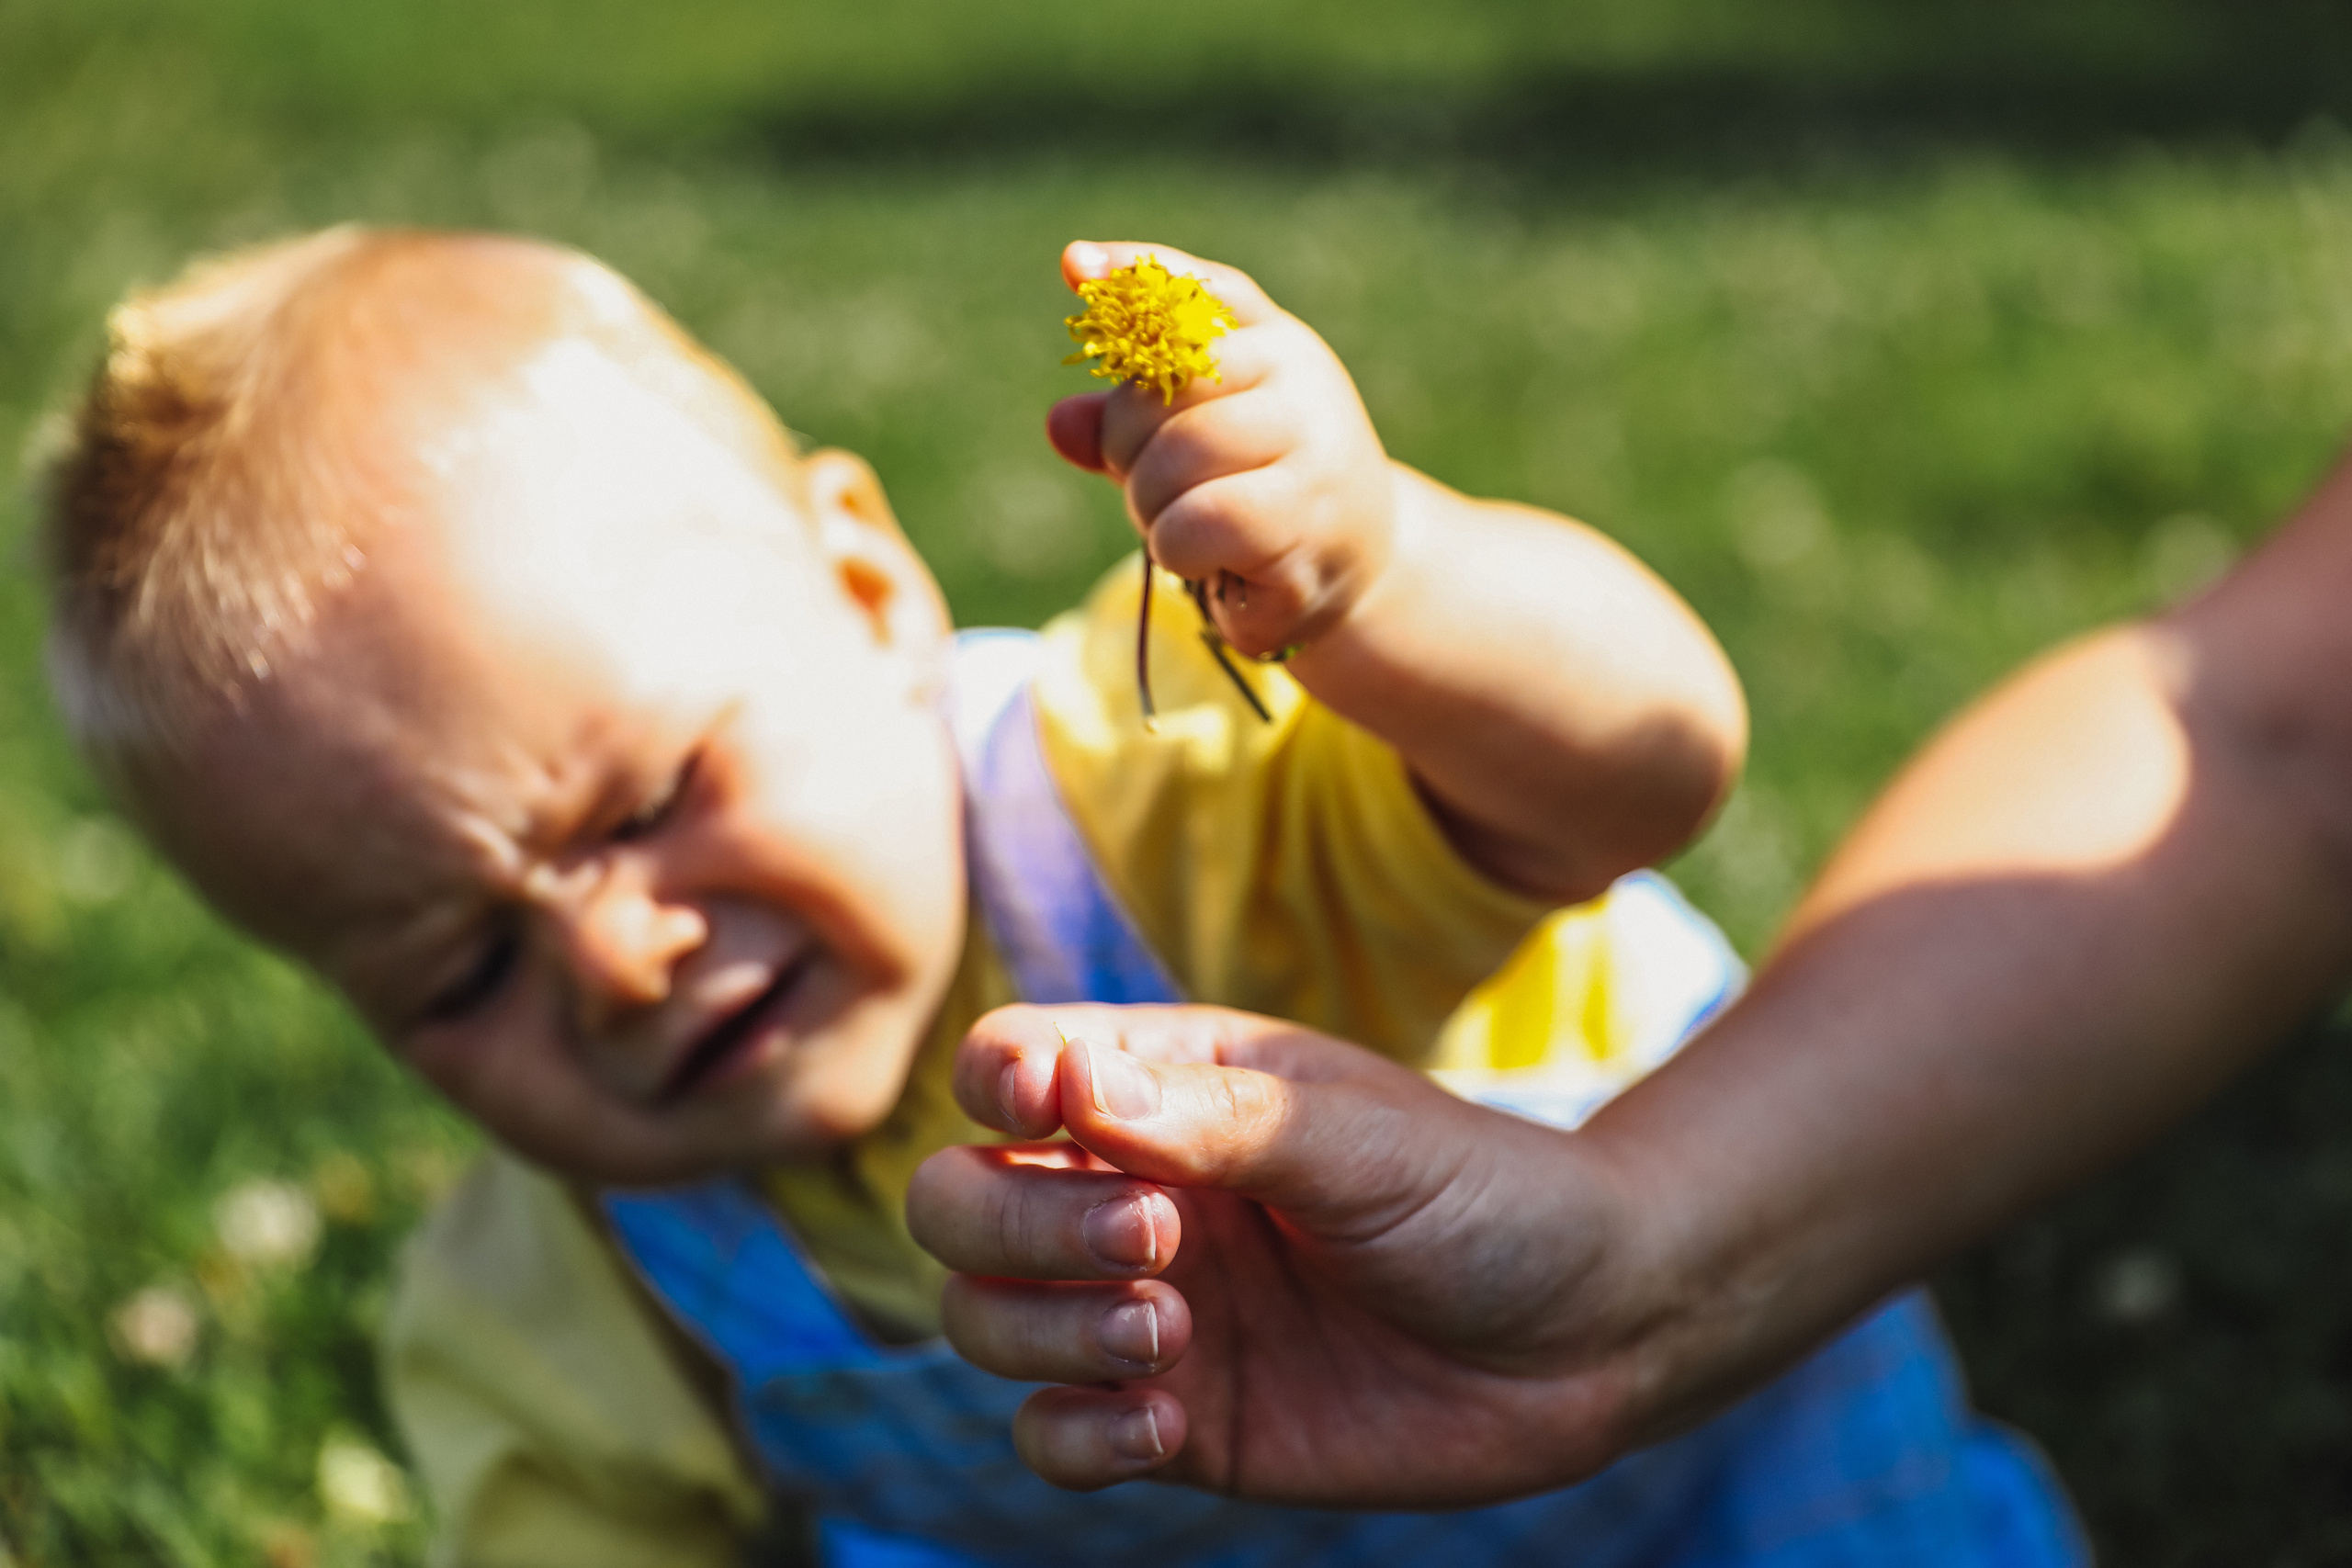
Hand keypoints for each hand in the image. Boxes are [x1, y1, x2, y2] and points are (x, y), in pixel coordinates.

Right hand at [904, 1004, 1650, 1503]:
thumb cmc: (1481, 1196)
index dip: (997, 1084)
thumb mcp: (1359, 1139)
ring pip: (985, 1319)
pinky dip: (1075, 1436)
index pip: (1010, 1066)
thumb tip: (1060, 1081)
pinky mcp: (1178, 1418)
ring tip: (1169, 1334)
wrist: (1589, 1333)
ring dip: (1047, 1329)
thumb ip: (1213, 1118)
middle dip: (1020, 1224)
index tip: (1047, 1109)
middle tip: (1159, 1241)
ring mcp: (1145, 1308)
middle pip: (958, 1201)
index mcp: (1167, 1090)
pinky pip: (1052, 1437)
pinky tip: (1166, 1426)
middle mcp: (1131, 1194)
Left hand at [1048, 240, 1396, 658]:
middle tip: (1149, 489)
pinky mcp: (1306, 519)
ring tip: (1178, 528)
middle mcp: (1298, 378)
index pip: (1201, 292)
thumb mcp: (1189, 448)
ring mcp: (1311, 445)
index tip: (1074, 267)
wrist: (1357, 564)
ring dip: (1150, 505)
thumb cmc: (1258, 493)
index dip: (1134, 272)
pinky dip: (1176, 549)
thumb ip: (1124, 427)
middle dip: (1127, 448)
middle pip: (1165, 386)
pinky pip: (1198, 521)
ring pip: (1179, 455)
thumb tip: (1060, 422)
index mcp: (1272, 342)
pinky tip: (1203, 560)